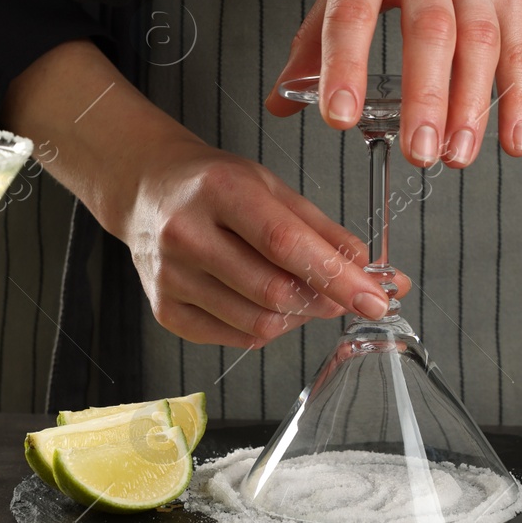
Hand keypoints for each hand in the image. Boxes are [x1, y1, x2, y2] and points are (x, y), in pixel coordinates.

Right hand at [118, 135, 413, 347]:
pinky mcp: (165, 310)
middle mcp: (187, 234)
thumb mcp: (271, 186)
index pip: (285, 244)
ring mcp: (171, 277)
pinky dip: (264, 327)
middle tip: (343, 296)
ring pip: (257, 324)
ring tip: (302, 294)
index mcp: (220, 190)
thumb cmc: (213, 184)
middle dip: (323, 302)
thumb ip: (322, 230)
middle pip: (273, 292)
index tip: (374, 299)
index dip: (336, 277)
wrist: (147, 190)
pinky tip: (266, 303)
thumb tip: (369, 269)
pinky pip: (234, 337)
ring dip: (297, 317)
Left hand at [265, 0, 521, 168]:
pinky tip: (512, 141)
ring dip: (472, 107)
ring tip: (456, 156)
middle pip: (430, 32)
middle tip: (417, 153)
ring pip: (481, 43)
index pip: (353, 12)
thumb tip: (282, 100)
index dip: (345, 65)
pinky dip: (520, 101)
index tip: (340, 115)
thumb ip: (316, 36)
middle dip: (425, 97)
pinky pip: (520, 51)